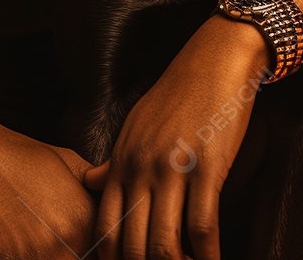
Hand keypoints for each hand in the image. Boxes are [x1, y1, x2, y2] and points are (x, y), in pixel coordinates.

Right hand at [0, 108, 98, 259]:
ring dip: (39, 257)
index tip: (75, 244)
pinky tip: (7, 241)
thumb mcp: (69, 162)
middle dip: (63, 255)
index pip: (98, 254)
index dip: (89, 251)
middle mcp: (60, 242)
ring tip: (25, 236)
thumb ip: (95, 192)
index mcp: (82, 221)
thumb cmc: (18, 157)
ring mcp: (28, 255)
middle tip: (43, 236)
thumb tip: (116, 209)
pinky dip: (12, 258)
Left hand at [85, 18, 270, 259]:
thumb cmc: (176, 94)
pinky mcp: (206, 167)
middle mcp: (141, 168)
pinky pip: (203, 226)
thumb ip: (115, 161)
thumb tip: (89, 182)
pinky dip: (208, 255)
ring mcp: (173, 168)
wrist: (212, 61)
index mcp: (122, 160)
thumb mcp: (136, 125)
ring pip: (165, 243)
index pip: (105, 227)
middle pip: (133, 244)